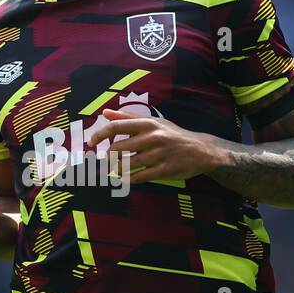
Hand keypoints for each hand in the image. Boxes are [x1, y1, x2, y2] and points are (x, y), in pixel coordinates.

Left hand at [85, 108, 226, 183]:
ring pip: (127, 165)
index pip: (117, 126)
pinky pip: (139, 177)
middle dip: (108, 157)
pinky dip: (130, 179)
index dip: (100, 134)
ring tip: (116, 169)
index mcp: (148, 124)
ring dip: (117, 169)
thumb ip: (128, 118)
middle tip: (107, 161)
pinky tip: (127, 178)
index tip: (91, 142)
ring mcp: (159, 155)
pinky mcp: (164, 170)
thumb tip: (105, 113)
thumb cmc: (173, 135)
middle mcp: (153, 137)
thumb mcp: (154, 122)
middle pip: (118, 148)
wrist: (202, 150)